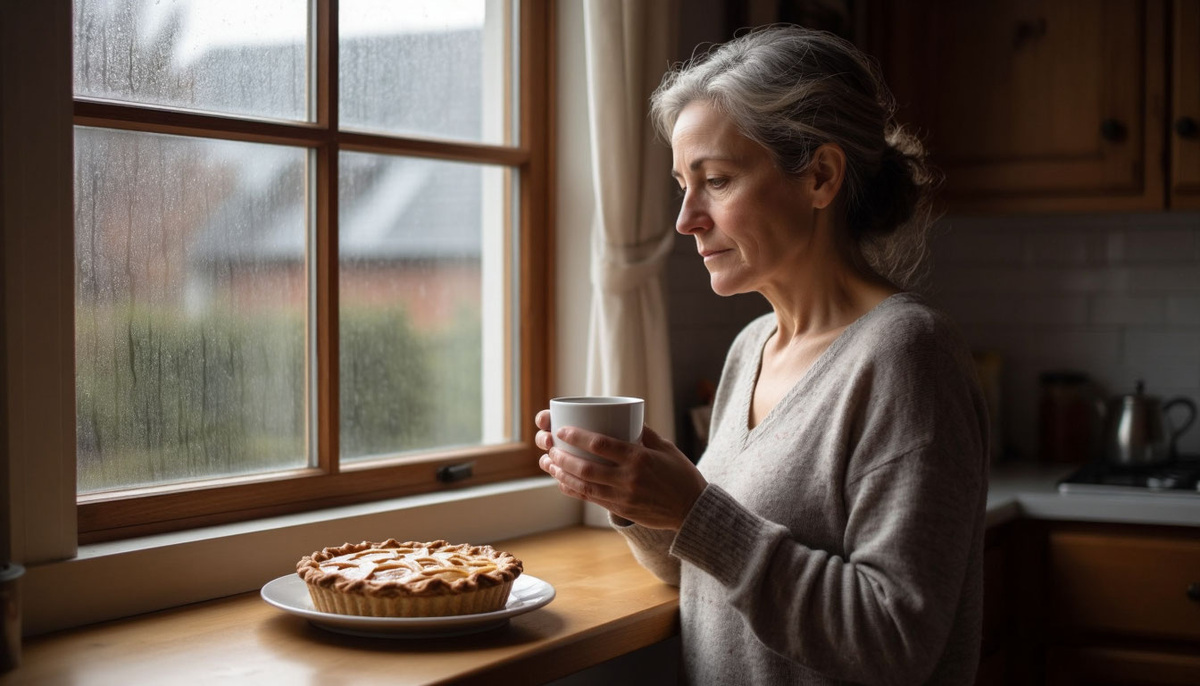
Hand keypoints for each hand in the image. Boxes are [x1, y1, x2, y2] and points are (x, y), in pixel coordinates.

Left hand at [534, 409, 706, 529]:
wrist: (692, 510)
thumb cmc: (681, 475)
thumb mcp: (666, 448)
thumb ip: (644, 433)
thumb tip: (626, 416)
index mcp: (639, 458)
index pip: (601, 445)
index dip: (577, 437)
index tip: (561, 430)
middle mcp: (628, 478)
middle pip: (585, 466)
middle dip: (562, 455)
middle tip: (549, 445)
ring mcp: (622, 496)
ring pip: (583, 485)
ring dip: (562, 473)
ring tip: (548, 461)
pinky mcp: (621, 509)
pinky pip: (590, 498)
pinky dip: (573, 489)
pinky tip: (561, 481)